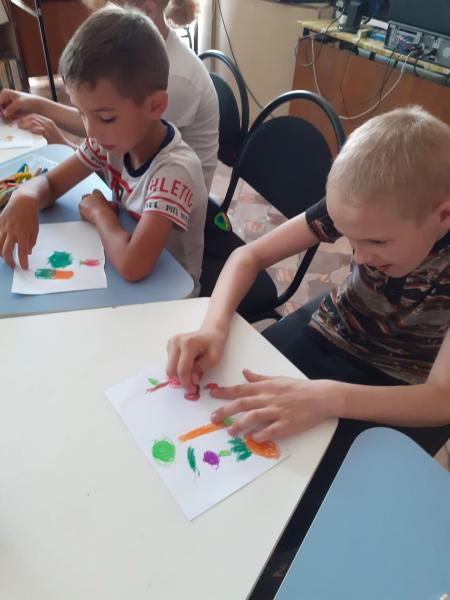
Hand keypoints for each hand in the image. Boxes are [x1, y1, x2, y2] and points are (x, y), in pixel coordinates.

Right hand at [0, 88, 38, 119]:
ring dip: (6, 118)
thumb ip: (11, 108)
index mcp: (5, 93)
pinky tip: (12, 122)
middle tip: (6, 121)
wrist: (37, 105)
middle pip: (0, 108)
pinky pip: (7, 116)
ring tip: (10, 122)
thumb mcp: (19, 104)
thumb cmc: (29, 101)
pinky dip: (9, 119)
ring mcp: (8, 105)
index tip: (1, 116)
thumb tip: (4, 113)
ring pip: (3, 113)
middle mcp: (5, 98)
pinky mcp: (11, 110)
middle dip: (2, 115)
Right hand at [0, 192, 38, 268]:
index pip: (22, 252)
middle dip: (9, 261)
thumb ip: (31, 242)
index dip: (23, 262)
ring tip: (5, 257)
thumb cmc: (31, 216)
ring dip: (1, 254)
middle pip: (6, 251)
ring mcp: (3, 227)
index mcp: (23, 234)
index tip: (24, 268)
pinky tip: (0, 247)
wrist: (24, 201)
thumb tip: (27, 253)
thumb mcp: (35, 230)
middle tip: (13, 265)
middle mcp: (12, 232)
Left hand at [16, 114, 69, 144]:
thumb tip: (28, 130)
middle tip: (18, 125)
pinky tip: (29, 132)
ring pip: (34, 121)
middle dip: (24, 120)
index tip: (20, 122)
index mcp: (48, 121)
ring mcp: (49, 127)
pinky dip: (32, 130)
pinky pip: (38, 129)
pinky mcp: (49, 133)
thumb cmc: (56, 143)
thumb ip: (39, 130)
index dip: (25, 118)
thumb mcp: (46, 134)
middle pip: (33, 117)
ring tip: (21, 128)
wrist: (65, 147)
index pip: (34, 116)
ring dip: (26, 124)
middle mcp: (48, 122)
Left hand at [79, 189, 115, 223]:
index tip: (100, 201)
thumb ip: (110, 202)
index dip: (98, 197)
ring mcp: (83, 204)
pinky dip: (84, 214)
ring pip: (83, 204)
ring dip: (86, 207)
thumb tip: (111, 204)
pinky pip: (81, 212)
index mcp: (96, 193)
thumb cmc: (108, 212)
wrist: (103, 219)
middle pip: (87, 197)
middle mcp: (88, 197)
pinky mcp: (80, 211)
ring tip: (92, 213)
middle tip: (95, 207)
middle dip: (90, 201)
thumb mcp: (113, 205)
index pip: (95, 192)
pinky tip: (90, 218)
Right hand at [166, 326, 226, 391]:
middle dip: (181, 381)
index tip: (193, 389)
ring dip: (179, 375)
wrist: (211, 331)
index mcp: (187, 344)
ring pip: (170, 368)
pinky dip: (178, 368)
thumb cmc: (214, 343)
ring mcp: (171, 343)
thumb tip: (192, 380)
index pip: (182, 369)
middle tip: (192, 385)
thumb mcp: (213, 358)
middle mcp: (176, 342)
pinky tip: (189, 365)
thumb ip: (201, 369)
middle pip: (171, 370)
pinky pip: (170, 363)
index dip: (186, 383)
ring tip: (193, 373)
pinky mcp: (169, 345)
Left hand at [210, 369, 335, 440]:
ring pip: (253, 417)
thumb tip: (244, 372)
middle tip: (213, 418)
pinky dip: (260, 434)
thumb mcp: (277, 378)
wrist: (320, 396)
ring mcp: (277, 412)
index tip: (212, 395)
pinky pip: (270, 431)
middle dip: (225, 410)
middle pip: (242, 403)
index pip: (240, 389)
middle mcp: (268, 398)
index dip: (225, 392)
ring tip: (230, 431)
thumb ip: (259, 378)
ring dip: (239, 425)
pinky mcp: (286, 424)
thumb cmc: (298, 388)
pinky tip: (252, 438)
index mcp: (265, 387)